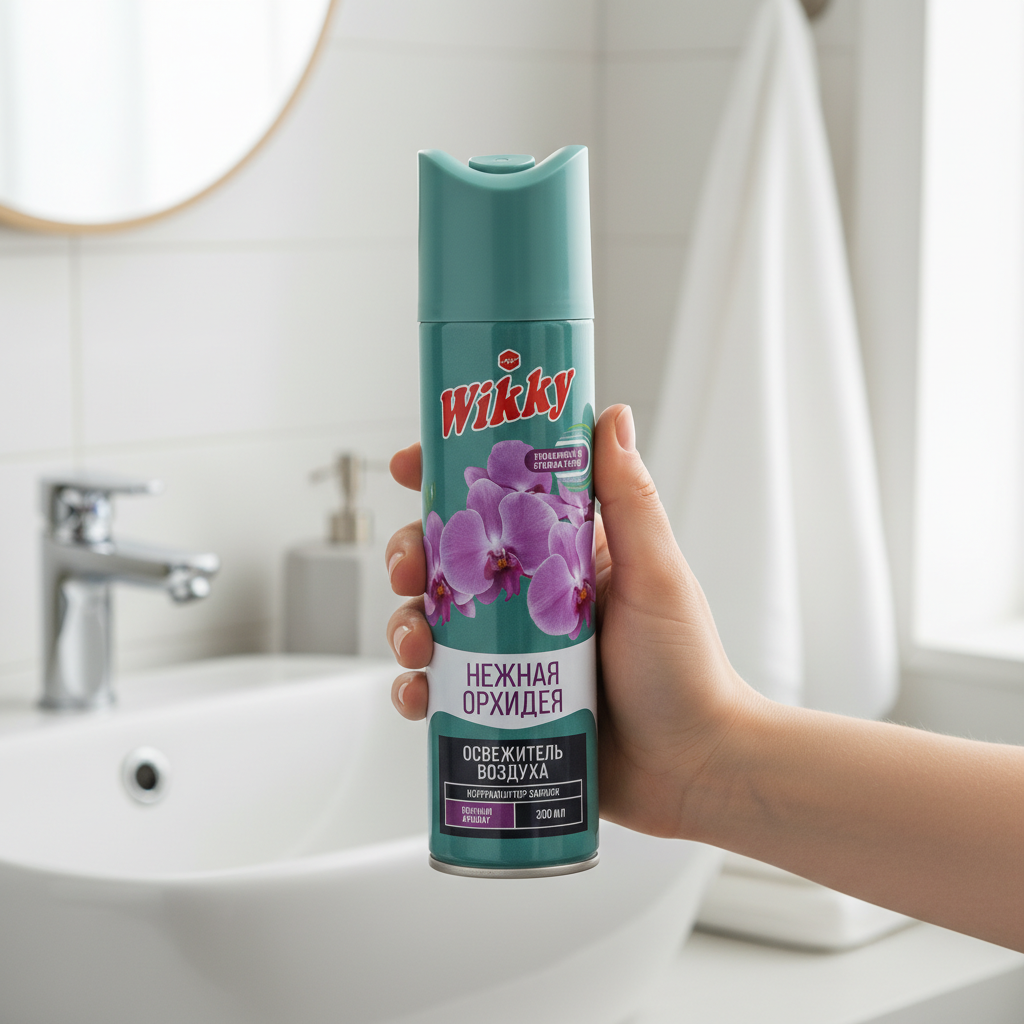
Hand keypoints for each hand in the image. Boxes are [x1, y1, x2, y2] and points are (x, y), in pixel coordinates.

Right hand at [384, 404, 757, 838]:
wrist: (694, 771)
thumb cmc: (688, 670)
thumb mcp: (656, 575)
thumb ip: (630, 499)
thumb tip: (612, 415)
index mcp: (564, 558)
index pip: (497, 503)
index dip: (447, 481)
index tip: (410, 467)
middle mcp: (530, 602)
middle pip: (448, 563)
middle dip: (411, 557)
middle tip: (408, 569)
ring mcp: (511, 657)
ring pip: (433, 623)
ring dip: (404, 623)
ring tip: (415, 642)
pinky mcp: (499, 708)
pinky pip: (441, 692)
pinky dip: (415, 691)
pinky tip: (417, 696)